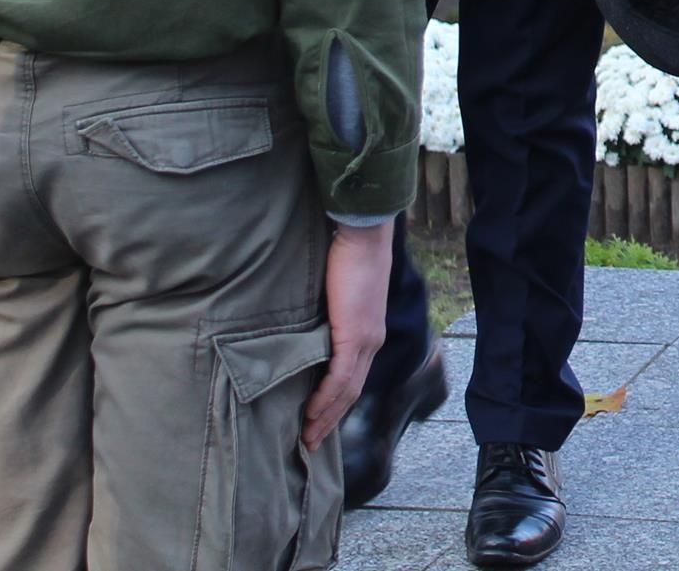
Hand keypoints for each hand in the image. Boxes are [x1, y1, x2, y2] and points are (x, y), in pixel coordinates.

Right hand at [303, 220, 393, 448]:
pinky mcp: (353, 335)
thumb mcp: (338, 294)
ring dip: (325, 416)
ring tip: (307, 437)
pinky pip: (339, 376)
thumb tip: (306, 331)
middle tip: (311, 443)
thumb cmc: (348, 256)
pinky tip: (311, 414)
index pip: (354, 378)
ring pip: (346, 390)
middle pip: (352, 392)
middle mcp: (372, 342)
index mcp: (370, 333)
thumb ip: (328, 317)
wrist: (363, 235)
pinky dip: (325, 397)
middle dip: (330, 420)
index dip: (337, 404)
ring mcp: (365, 340)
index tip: (319, 422)